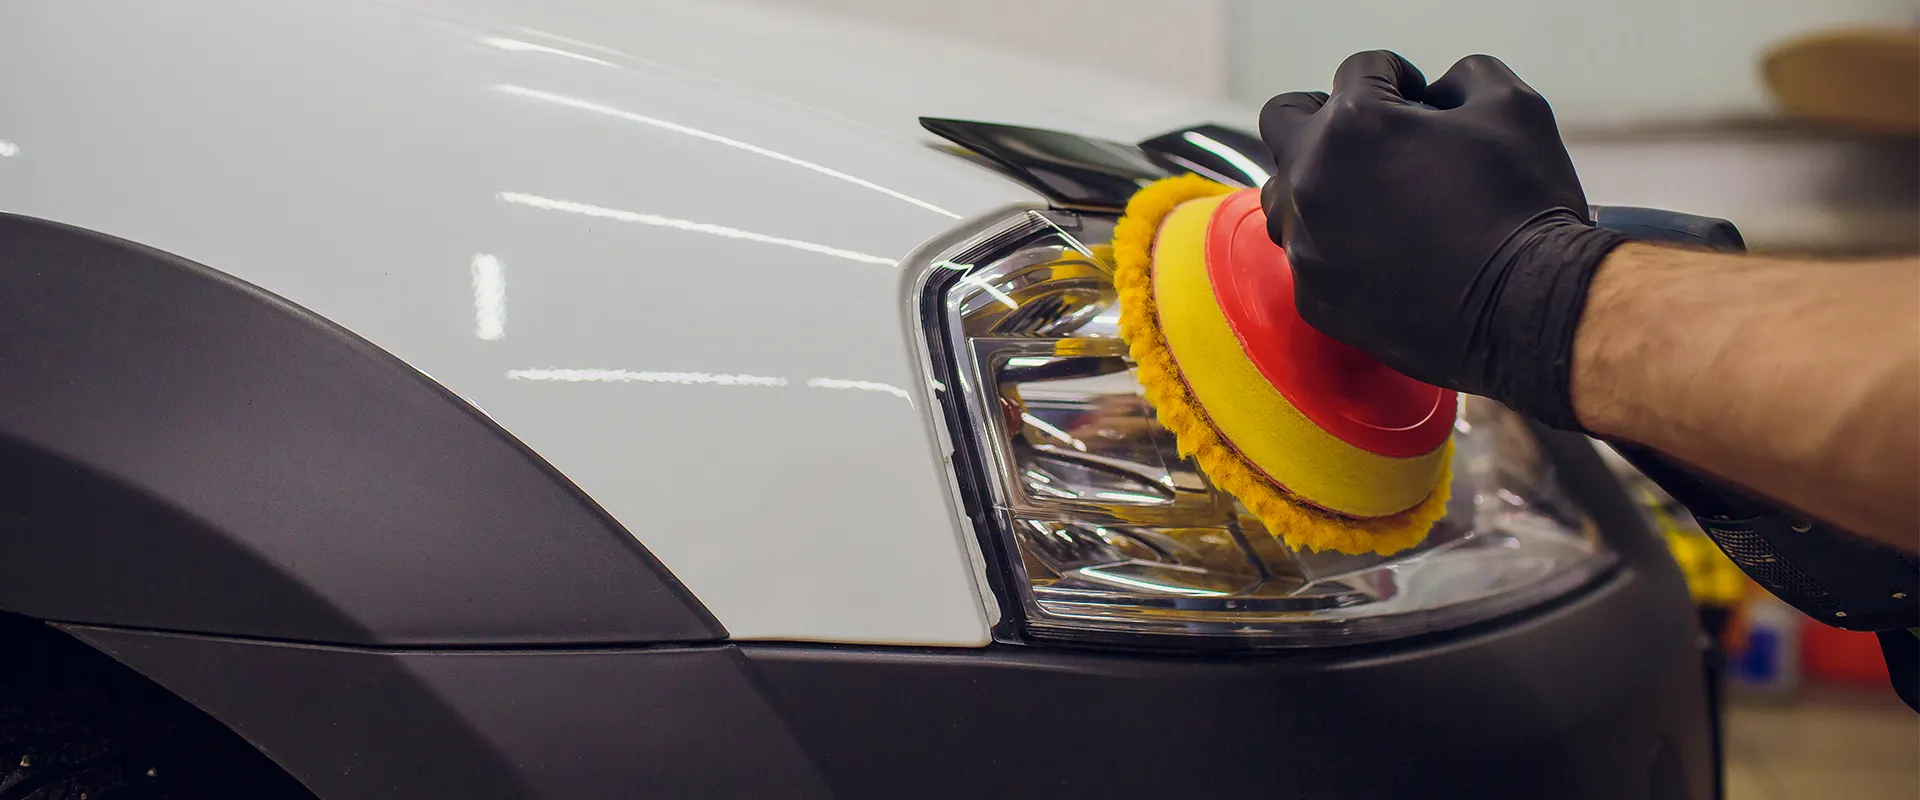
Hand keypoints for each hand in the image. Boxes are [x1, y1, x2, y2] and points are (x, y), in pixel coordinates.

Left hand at [1258, 51, 1627, 428]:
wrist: (1527, 311)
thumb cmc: (1524, 208)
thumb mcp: (1514, 109)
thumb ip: (1465, 76)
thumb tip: (1438, 90)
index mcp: (1354, 123)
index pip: (1359, 69)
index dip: (1400, 77)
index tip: (1421, 101)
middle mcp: (1313, 179)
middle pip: (1285, 118)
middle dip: (1325, 113)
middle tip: (1370, 132)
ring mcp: (1307, 243)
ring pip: (1282, 193)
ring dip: (1315, 181)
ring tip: (1367, 194)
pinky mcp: (1314, 296)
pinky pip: (1305, 256)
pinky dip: (1333, 245)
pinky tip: (1378, 250)